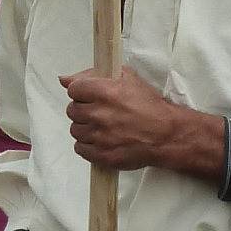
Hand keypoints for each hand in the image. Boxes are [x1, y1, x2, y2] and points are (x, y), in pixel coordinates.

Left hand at [60, 69, 225, 177]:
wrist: (166, 135)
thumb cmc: (149, 105)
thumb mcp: (127, 78)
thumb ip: (93, 75)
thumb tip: (64, 79)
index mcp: (106, 92)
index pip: (73, 89)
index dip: (82, 91)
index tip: (91, 96)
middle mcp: (100, 114)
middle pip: (72, 110)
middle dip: (84, 109)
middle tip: (100, 112)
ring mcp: (100, 137)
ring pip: (75, 130)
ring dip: (85, 127)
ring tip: (103, 127)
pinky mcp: (101, 155)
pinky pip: (80, 148)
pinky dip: (88, 144)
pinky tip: (102, 140)